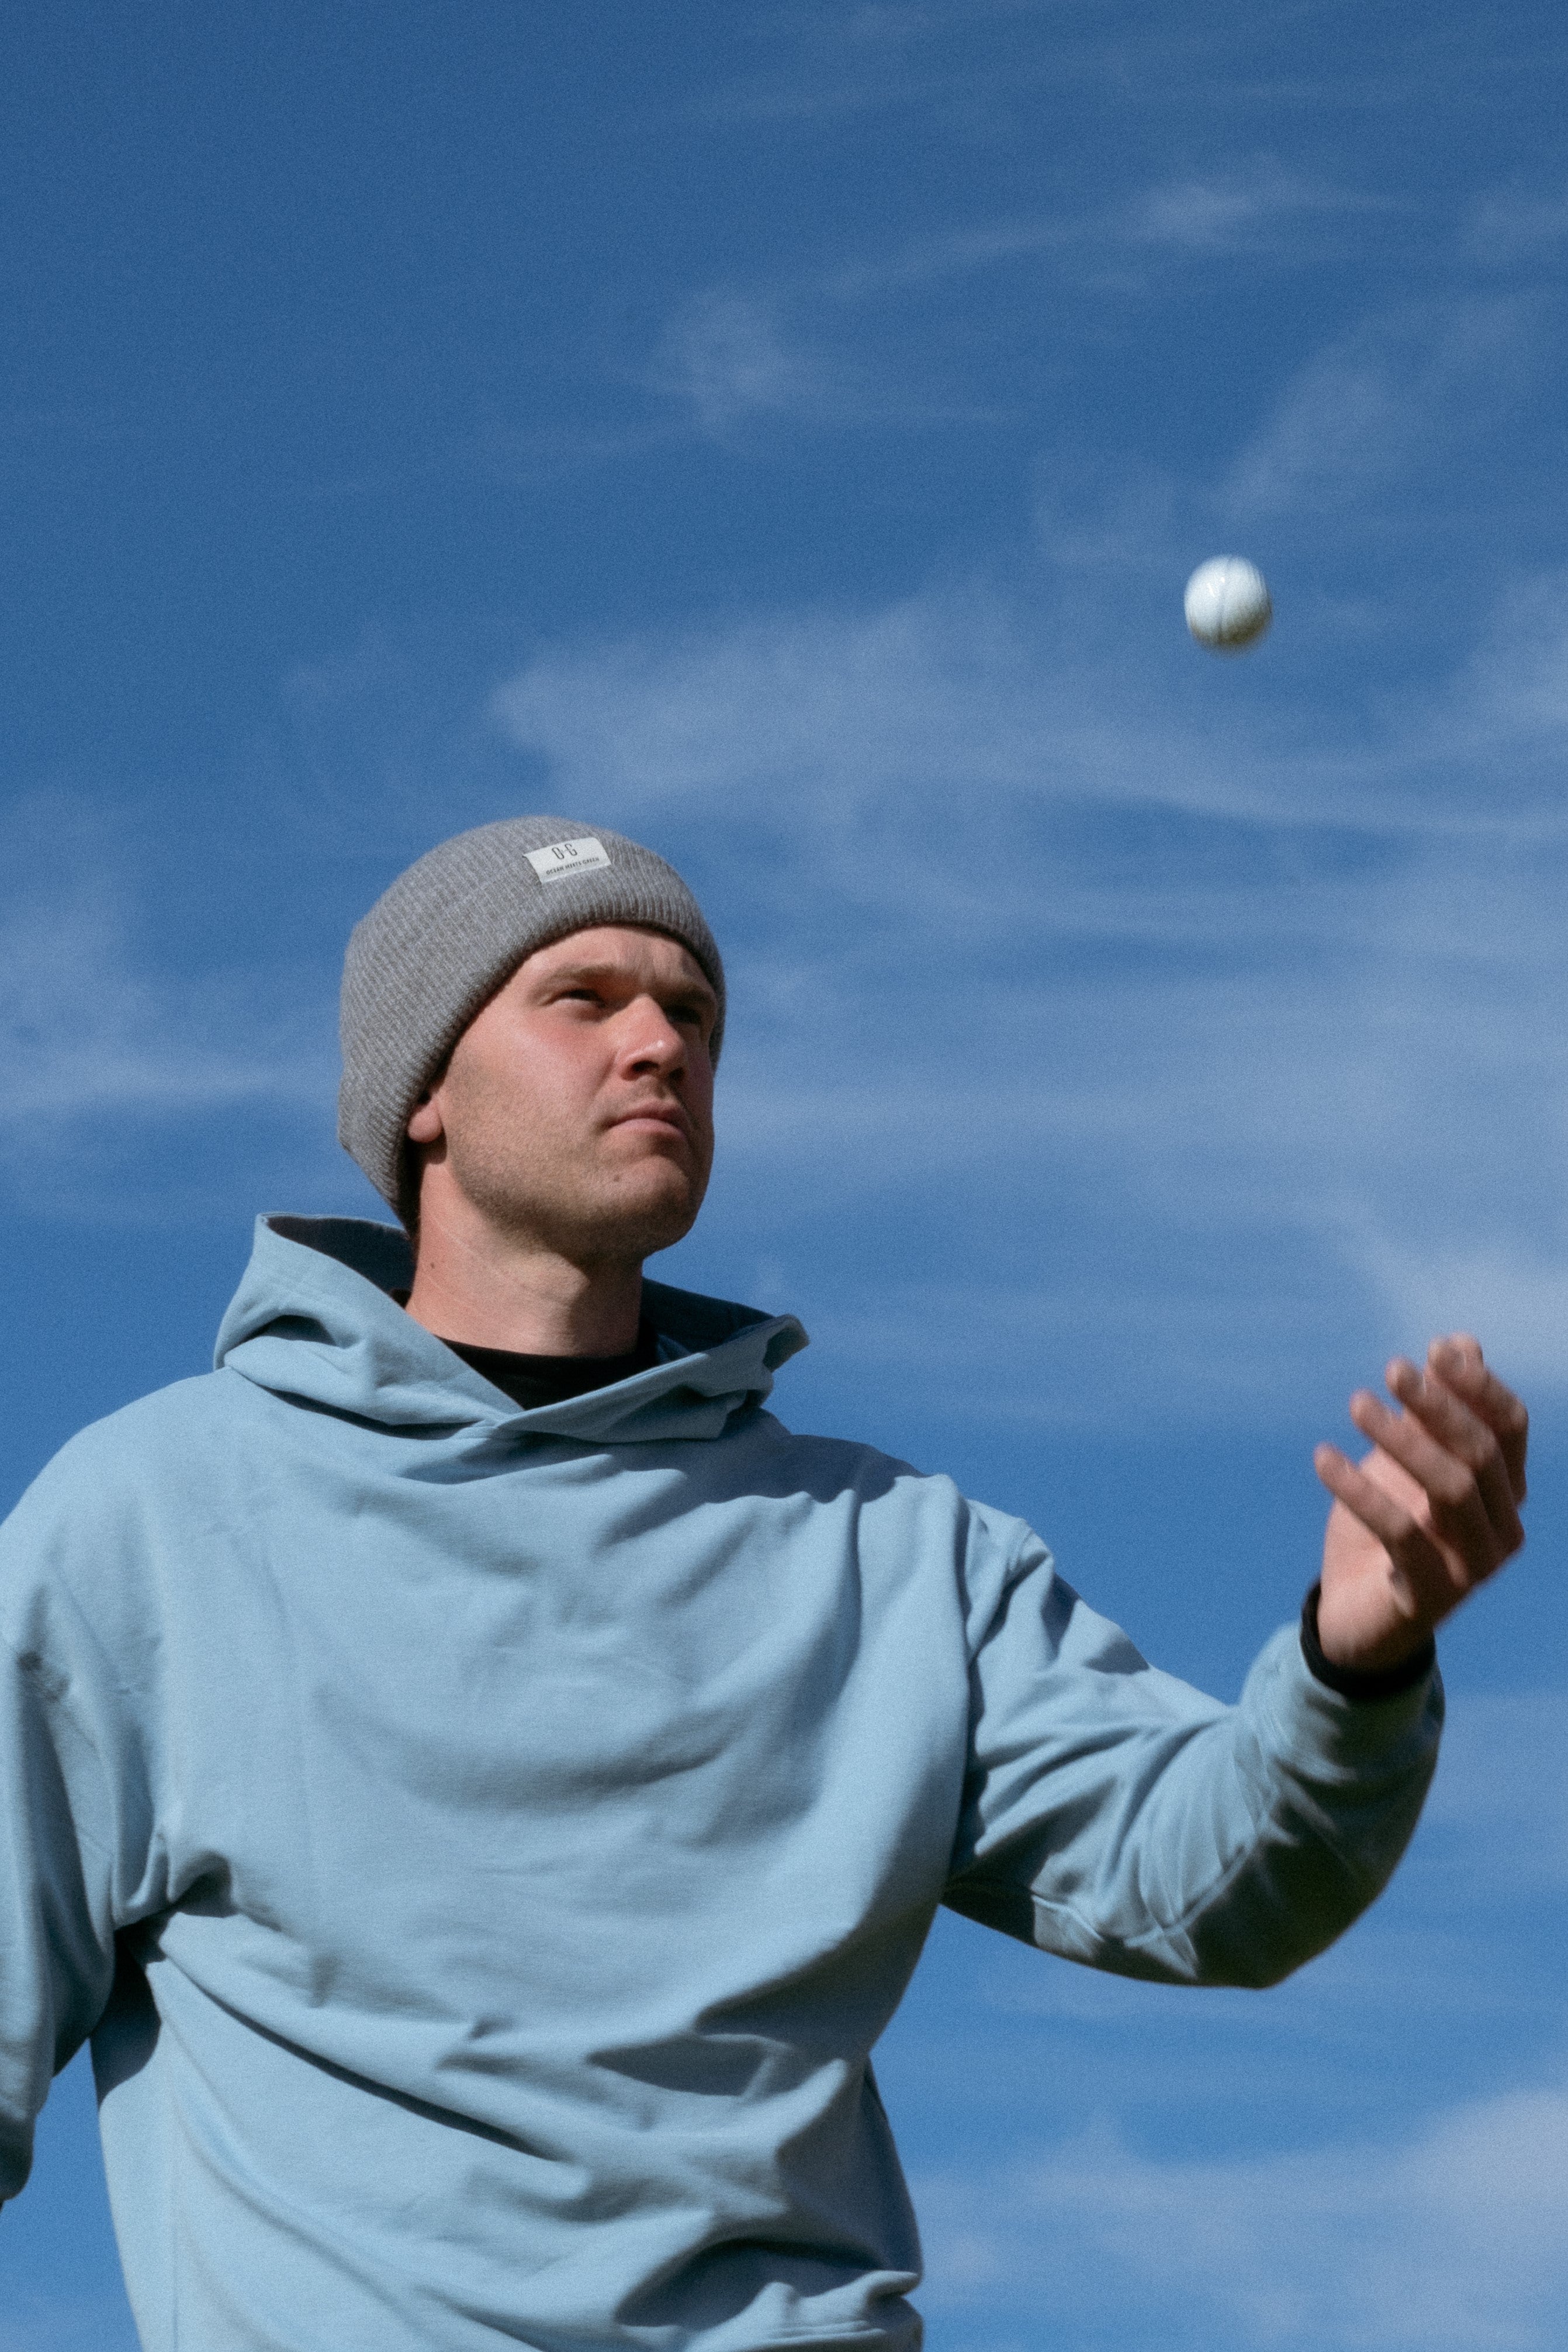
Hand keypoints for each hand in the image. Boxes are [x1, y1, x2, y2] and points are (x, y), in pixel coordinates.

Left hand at [1313, 1335, 1526, 1673]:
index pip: (1510, 1428)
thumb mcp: (1406, 1460)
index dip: (1478, 1386)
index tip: (1436, 1350)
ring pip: (1449, 1488)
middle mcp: (1503, 1530)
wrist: (1355, 1613)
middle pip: (1480, 1453)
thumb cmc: (1388, 1524)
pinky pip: (1399, 1531)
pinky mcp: (1432, 1594)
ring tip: (1356, 1402)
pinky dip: (1359, 1489)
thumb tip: (1459, 1342)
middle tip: (1392, 1369)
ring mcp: (1473, 1566)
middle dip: (1438, 1405)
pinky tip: (1323, 1457)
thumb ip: (1434, 1410)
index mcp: (1505, 1492)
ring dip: (1401, 1439)